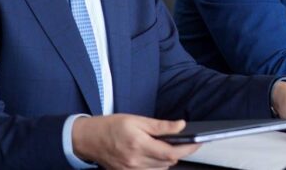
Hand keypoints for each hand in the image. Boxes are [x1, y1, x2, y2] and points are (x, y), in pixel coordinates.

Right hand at [72, 114, 199, 168]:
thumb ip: (160, 125)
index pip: (171, 153)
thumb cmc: (111, 126)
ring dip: (168, 160)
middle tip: (184, 141)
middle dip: (179, 152)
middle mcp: (135, 161)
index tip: (198, 142)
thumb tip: (181, 125)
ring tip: (167, 146)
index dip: (188, 149)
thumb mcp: (137, 120)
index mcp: (139, 145)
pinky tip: (155, 155)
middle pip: (168, 163)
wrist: (88, 139)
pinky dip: (157, 166)